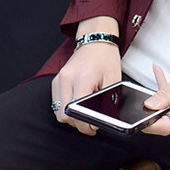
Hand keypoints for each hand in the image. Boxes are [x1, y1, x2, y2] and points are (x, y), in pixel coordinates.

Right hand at [51, 17, 120, 135]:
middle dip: (77, 123)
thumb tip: (100, 120)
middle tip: (90, 123)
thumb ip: (106, 101)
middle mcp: (66, 78)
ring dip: (71, 117)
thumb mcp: (113, 80)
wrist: (96, 40)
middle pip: (64, 115)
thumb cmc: (106, 58)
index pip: (76, 110)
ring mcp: (59, 79)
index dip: (84, 124)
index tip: (92, 128)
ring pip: (58, 111)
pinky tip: (78, 104)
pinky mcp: (56, 81)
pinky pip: (57, 103)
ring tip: (85, 112)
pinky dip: (66, 108)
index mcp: (82, 77)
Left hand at [142, 63, 169, 135]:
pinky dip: (169, 100)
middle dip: (153, 104)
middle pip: (160, 120)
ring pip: (166, 114)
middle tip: (151, 87)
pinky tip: (166, 84)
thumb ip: (164, 93)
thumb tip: (149, 105)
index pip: (159, 127)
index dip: (145, 123)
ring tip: (161, 78)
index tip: (136, 117)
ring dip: (162, 99)